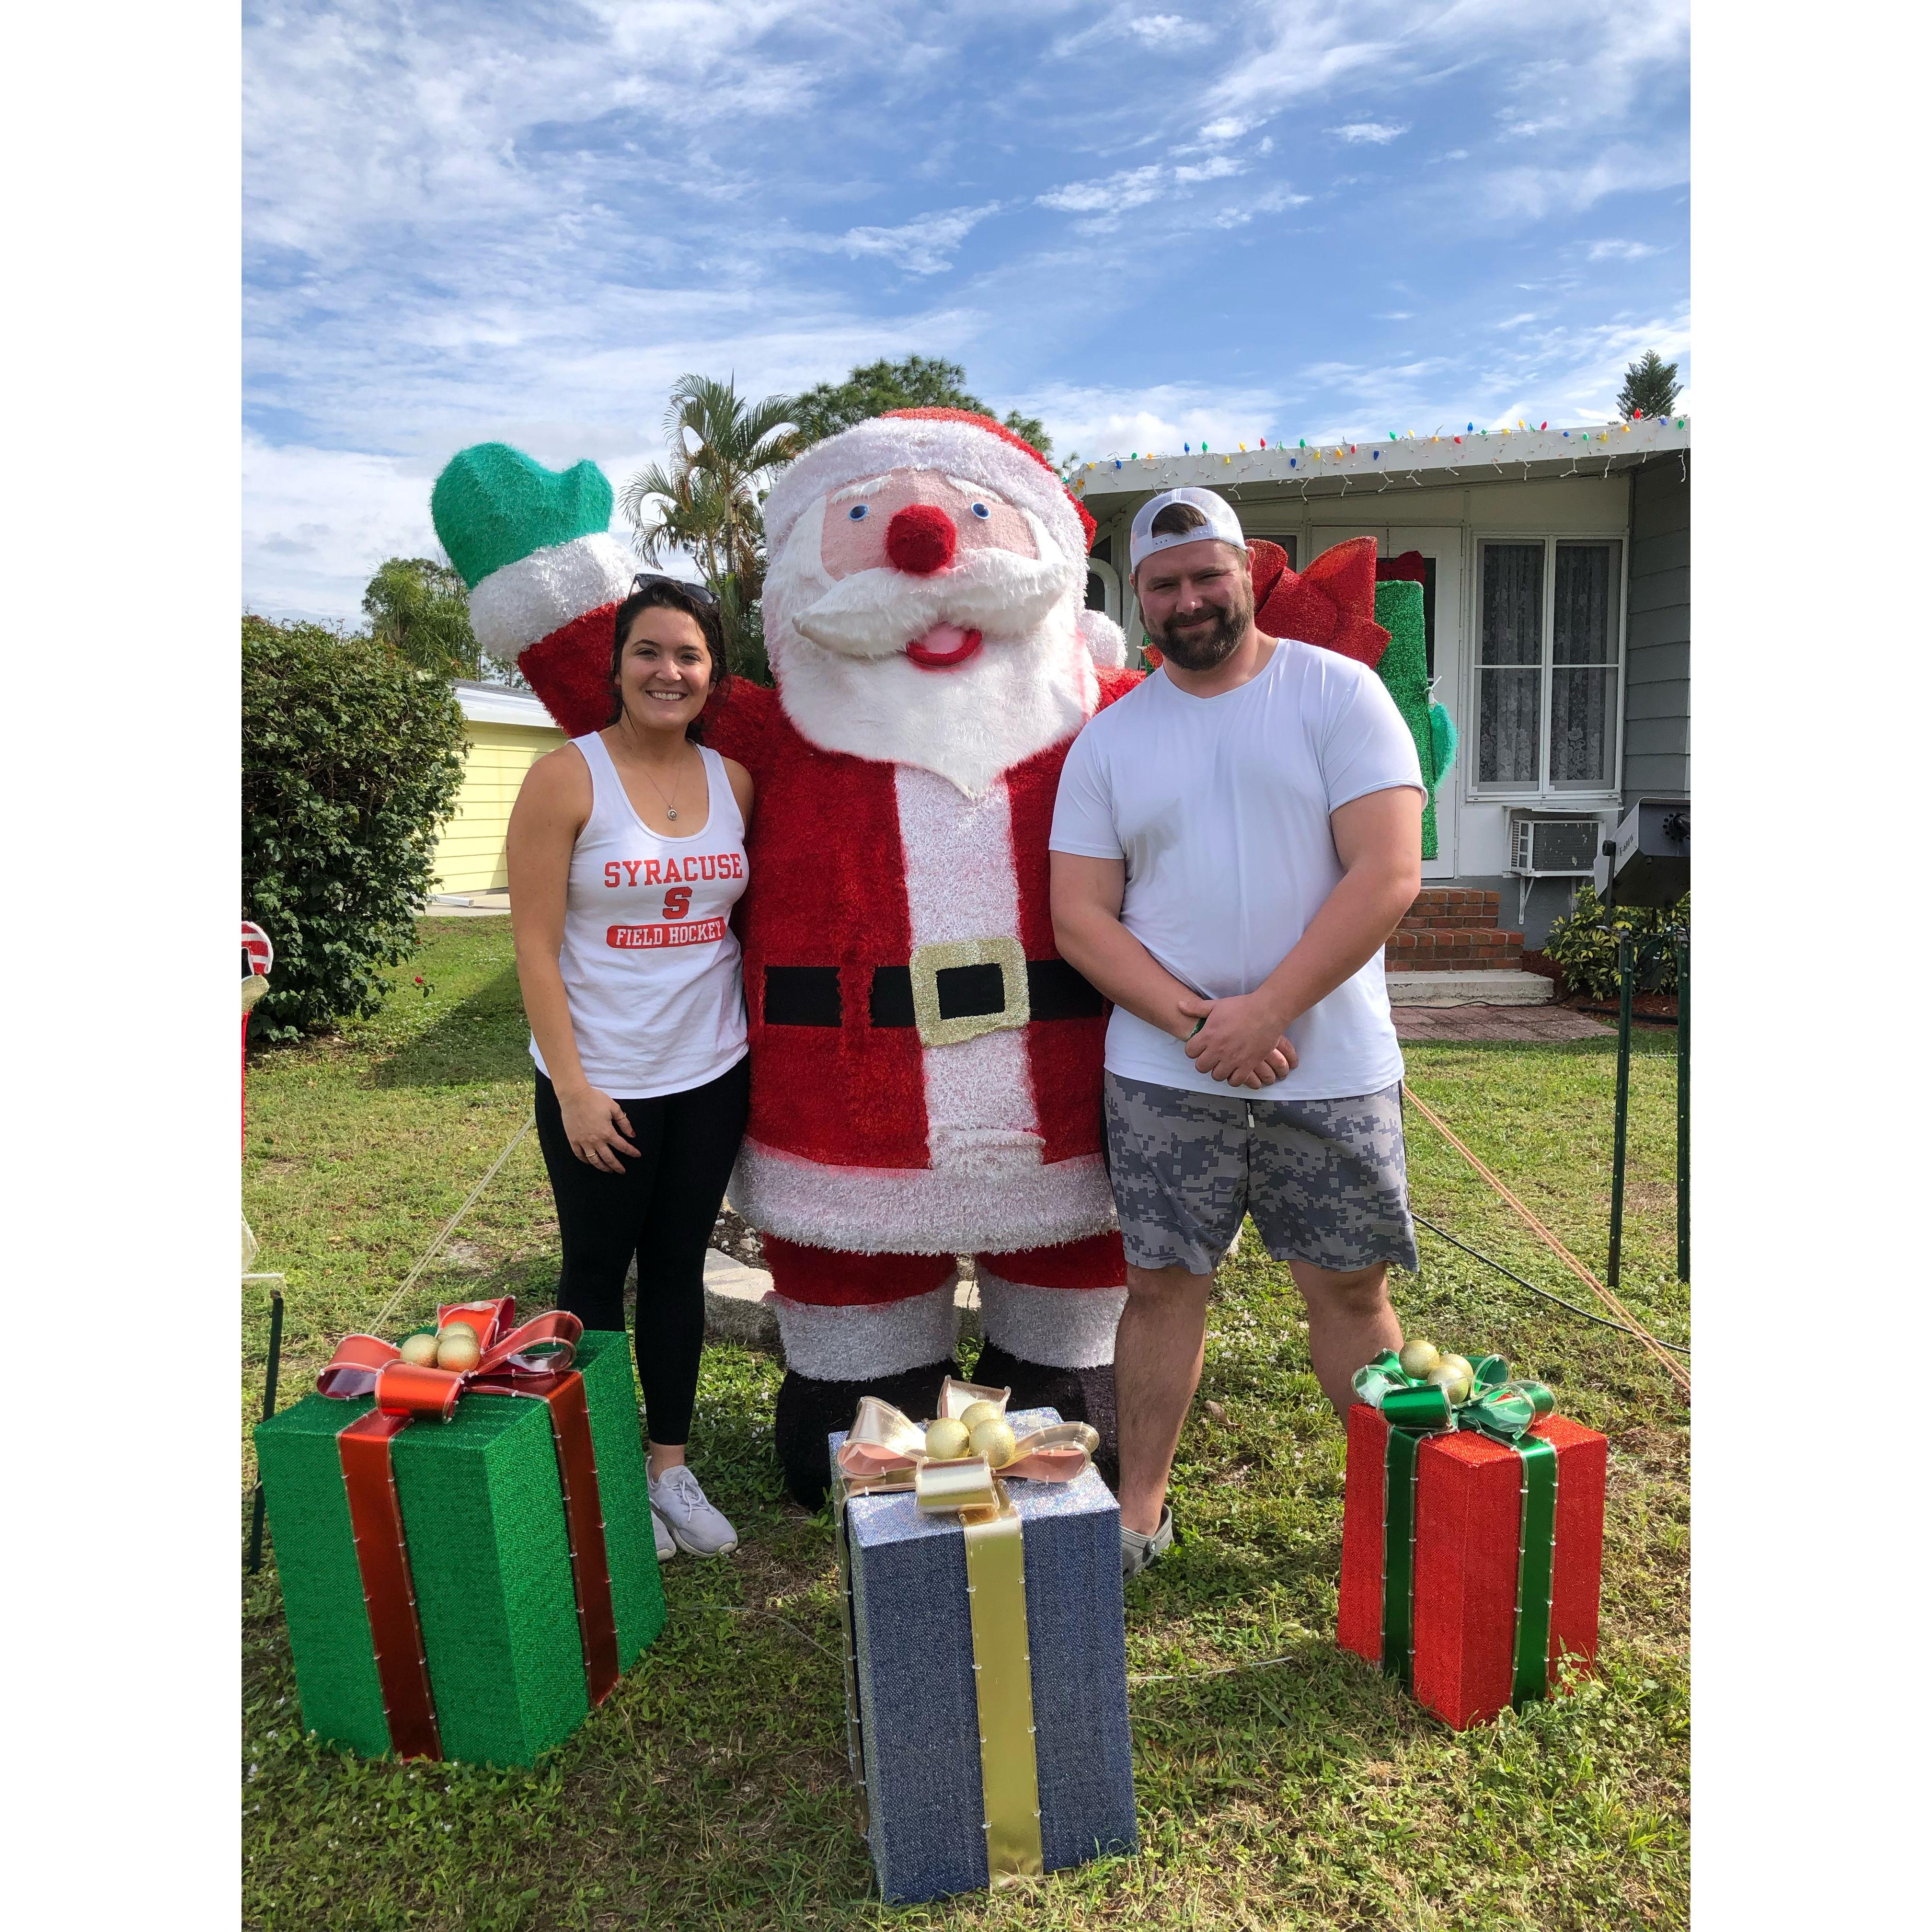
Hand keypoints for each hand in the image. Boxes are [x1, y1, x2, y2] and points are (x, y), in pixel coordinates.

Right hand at [558, 1085, 639, 1172]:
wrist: (574, 1096)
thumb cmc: (594, 1099)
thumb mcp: (614, 1108)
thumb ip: (624, 1122)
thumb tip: (631, 1134)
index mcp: (607, 1132)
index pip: (622, 1146)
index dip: (631, 1152)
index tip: (637, 1155)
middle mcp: (596, 1140)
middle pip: (609, 1158)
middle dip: (617, 1166)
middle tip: (621, 1171)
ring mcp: (583, 1142)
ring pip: (594, 1160)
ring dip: (602, 1167)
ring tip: (608, 1170)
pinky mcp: (573, 1140)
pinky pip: (580, 1155)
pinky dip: (586, 1161)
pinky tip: (590, 1162)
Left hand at [1177, 993, 1298, 1088]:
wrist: (1267, 1011)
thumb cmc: (1242, 1007)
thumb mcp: (1216, 1005)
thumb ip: (1196, 1009)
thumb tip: (1179, 1005)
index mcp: (1208, 1035)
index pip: (1190, 1052)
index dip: (1194, 1050)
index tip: (1201, 1047)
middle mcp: (1218, 1050)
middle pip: (1201, 1067)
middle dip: (1205, 1062)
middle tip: (1213, 1057)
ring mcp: (1233, 1059)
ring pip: (1217, 1076)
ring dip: (1219, 1071)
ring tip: (1225, 1063)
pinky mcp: (1248, 1065)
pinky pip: (1235, 1081)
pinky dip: (1234, 1078)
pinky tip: (1237, 1069)